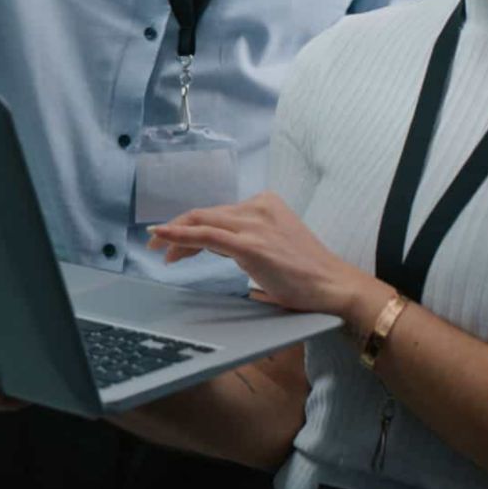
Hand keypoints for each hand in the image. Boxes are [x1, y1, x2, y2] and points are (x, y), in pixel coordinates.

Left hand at [147, 191, 390, 324]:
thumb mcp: (272, 246)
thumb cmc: (305, 274)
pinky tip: (162, 237)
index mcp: (264, 203)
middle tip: (156, 245)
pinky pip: (206, 235)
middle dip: (176, 229)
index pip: (217, 213)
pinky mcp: (249, 244)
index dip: (191, 226)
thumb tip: (217, 246)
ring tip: (158, 249)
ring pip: (202, 222)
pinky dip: (180, 235)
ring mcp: (253, 224)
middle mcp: (257, 207)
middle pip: (205, 214)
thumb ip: (246, 240)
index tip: (174, 241)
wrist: (331, 285)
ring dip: (174, 235)